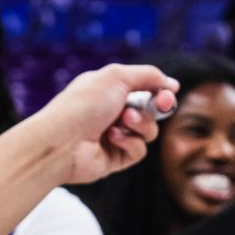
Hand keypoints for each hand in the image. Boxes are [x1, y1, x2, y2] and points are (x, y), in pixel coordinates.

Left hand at [32, 63, 177, 186]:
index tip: (169, 92)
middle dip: (156, 108)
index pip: (144, 89)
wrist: (61, 141)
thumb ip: (148, 76)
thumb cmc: (84, 104)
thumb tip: (172, 84)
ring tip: (122, 121)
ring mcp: (113, 136)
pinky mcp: (115, 159)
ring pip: (149, 131)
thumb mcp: (116, 77)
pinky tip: (111, 139)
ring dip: (141, 124)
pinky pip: (138, 150)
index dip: (160, 91)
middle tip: (158, 105)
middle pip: (151, 111)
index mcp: (107, 90)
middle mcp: (110, 113)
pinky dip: (130, 142)